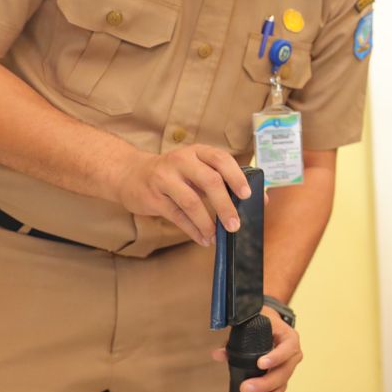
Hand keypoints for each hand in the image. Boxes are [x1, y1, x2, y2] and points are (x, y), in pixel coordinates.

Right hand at [115, 144, 250, 245]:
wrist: (130, 173)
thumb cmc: (173, 173)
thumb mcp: (196, 168)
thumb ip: (224, 180)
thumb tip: (261, 198)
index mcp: (197, 152)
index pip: (221, 159)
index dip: (236, 177)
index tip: (247, 195)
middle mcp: (181, 161)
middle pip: (209, 181)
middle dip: (225, 206)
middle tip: (235, 225)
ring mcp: (164, 178)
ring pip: (192, 202)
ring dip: (207, 223)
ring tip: (217, 236)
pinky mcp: (153, 197)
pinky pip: (177, 216)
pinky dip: (192, 230)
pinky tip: (203, 239)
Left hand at [211, 307, 302, 391]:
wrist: (272, 325)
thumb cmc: (262, 321)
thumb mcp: (250, 324)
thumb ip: (233, 339)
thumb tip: (218, 355)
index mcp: (289, 339)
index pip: (287, 349)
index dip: (276, 357)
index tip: (261, 363)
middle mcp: (292, 357)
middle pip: (283, 374)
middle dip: (265, 384)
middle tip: (246, 388)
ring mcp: (287, 372)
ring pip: (280, 390)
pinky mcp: (279, 384)